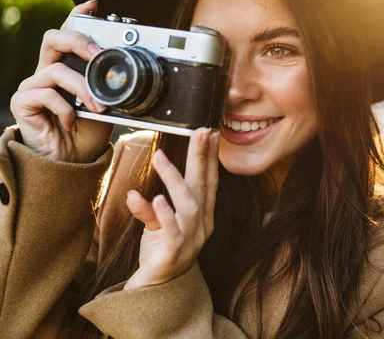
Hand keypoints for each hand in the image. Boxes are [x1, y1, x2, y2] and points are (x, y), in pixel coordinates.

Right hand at [9, 0, 113, 162]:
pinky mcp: (23, 102)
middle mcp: (48, 72)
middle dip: (78, 41)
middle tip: (98, 53)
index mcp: (68, 68)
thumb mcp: (106, 106)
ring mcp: (34, 86)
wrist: (72, 162)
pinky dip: (66, 109)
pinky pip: (46, 95)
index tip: (94, 5)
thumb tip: (127, 74)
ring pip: (56, 71)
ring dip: (82, 89)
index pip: (69, 34)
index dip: (78, 16)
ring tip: (98, 107)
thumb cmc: (87, 133)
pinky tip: (72, 122)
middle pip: (54, 38)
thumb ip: (110, 88)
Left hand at [124, 128, 219, 289]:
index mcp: (202, 216)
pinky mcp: (173, 254)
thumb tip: (136, 193)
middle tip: (200, 132)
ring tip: (160, 157)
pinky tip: (156, 198)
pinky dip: (164, 215)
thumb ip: (150, 209)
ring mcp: (190, 240)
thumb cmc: (160, 252)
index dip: (209, 158)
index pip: (208, 181)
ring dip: (175, 180)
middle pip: (203, 188)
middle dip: (202, 158)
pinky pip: (171, 232)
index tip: (209, 133)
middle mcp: (202, 226)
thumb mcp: (156, 225)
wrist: (156, 289)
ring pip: (188, 206)